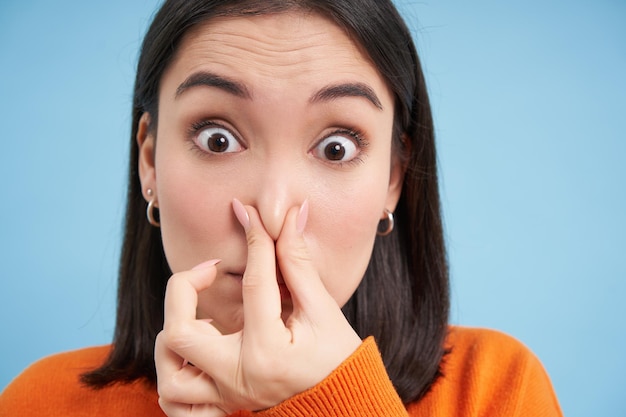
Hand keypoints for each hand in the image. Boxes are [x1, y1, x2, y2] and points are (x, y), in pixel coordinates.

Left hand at [154, 199, 361, 414]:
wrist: (345, 404)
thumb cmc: (339, 358)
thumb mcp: (323, 310)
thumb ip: (299, 264)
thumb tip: (290, 218)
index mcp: (268, 351)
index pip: (252, 283)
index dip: (253, 241)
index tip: (246, 214)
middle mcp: (238, 377)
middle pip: (179, 333)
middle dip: (184, 288)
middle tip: (209, 271)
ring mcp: (226, 395)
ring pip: (168, 374)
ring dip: (173, 336)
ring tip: (201, 316)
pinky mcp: (222, 404)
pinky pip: (175, 402)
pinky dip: (174, 376)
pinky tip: (193, 354)